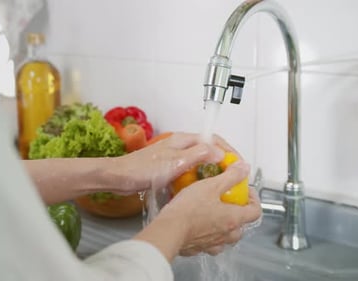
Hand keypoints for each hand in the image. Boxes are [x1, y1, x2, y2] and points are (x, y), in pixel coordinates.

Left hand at [109, 133, 223, 194]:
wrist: (119, 178)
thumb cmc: (142, 169)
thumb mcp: (175, 162)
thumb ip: (199, 155)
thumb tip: (220, 153)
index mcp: (183, 140)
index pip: (213, 139)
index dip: (228, 150)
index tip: (237, 163)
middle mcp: (180, 146)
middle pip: (208, 150)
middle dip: (221, 161)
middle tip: (231, 175)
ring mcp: (173, 157)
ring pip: (198, 162)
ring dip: (209, 171)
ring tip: (218, 183)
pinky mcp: (167, 168)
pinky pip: (188, 171)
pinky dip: (196, 178)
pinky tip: (197, 188)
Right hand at [158, 160, 260, 255]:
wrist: (169, 229)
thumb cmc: (188, 210)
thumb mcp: (211, 185)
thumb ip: (230, 176)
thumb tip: (243, 168)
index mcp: (233, 218)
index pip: (256, 211)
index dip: (254, 199)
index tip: (246, 192)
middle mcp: (226, 234)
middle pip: (242, 226)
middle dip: (238, 214)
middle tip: (229, 203)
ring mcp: (213, 243)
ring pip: (226, 238)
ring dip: (224, 227)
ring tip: (213, 215)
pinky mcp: (198, 248)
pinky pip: (208, 244)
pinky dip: (207, 236)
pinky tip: (197, 226)